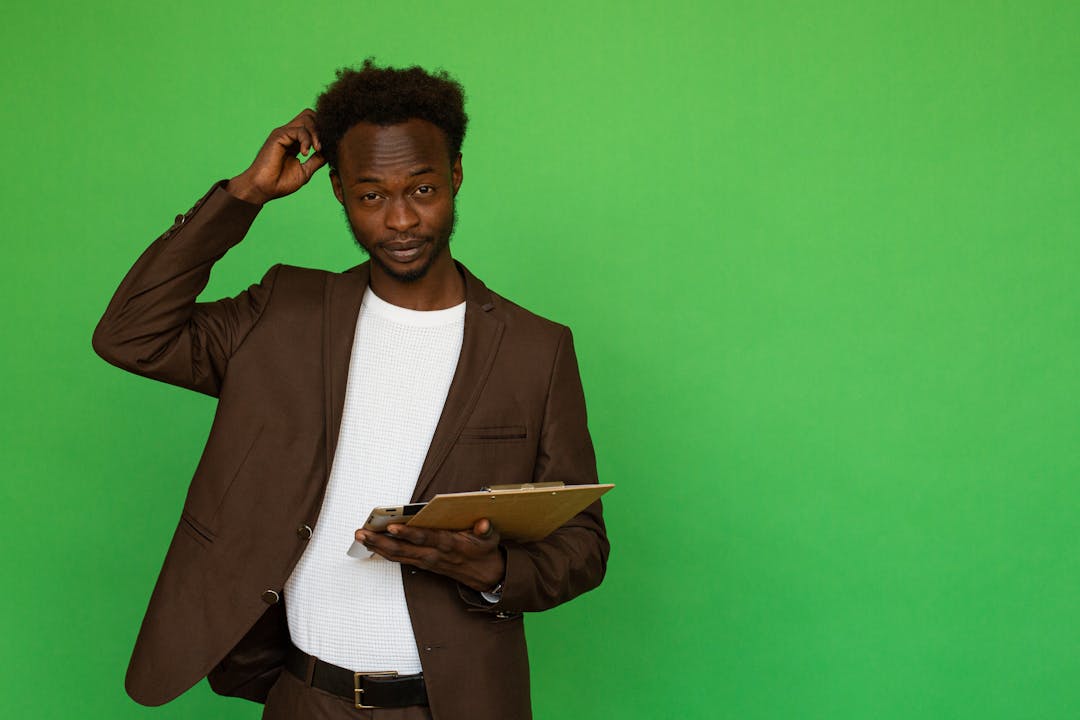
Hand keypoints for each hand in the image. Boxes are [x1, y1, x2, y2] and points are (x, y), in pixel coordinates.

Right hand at [226, 109, 325, 204]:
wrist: (263, 188)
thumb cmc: (281, 183)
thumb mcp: (305, 171)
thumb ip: (317, 160)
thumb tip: (330, 152)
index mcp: (296, 141)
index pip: (313, 125)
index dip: (324, 132)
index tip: (331, 147)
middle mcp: (290, 134)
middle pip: (311, 115)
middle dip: (322, 128)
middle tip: (323, 146)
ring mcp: (284, 133)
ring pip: (307, 118)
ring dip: (316, 133)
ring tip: (317, 149)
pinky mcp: (278, 135)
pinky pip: (298, 129)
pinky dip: (306, 140)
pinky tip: (304, 153)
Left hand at [355, 518, 505, 591]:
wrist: (486, 575)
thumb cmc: (484, 551)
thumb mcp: (490, 538)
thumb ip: (486, 530)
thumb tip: (483, 523)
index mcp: (449, 545)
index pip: (425, 538)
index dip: (408, 533)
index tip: (392, 527)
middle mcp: (434, 554)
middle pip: (403, 549)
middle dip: (380, 541)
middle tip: (362, 533)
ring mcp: (426, 561)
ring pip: (397, 555)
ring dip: (377, 546)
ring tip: (360, 536)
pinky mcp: (423, 563)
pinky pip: (400, 558)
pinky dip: (384, 551)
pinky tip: (372, 544)